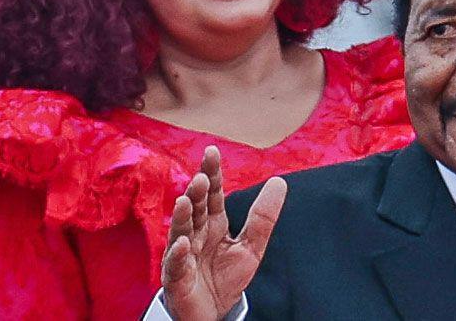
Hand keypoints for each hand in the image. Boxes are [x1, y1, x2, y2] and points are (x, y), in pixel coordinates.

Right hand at [162, 146, 286, 320]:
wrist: (214, 313)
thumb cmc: (226, 277)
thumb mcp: (251, 246)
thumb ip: (263, 217)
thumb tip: (279, 181)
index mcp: (213, 224)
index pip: (213, 195)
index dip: (212, 174)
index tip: (212, 151)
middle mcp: (195, 234)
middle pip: (196, 209)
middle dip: (197, 193)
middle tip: (202, 178)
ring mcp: (183, 255)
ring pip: (181, 232)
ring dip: (183, 216)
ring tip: (186, 200)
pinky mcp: (177, 279)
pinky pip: (175, 266)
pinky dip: (177, 255)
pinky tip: (181, 244)